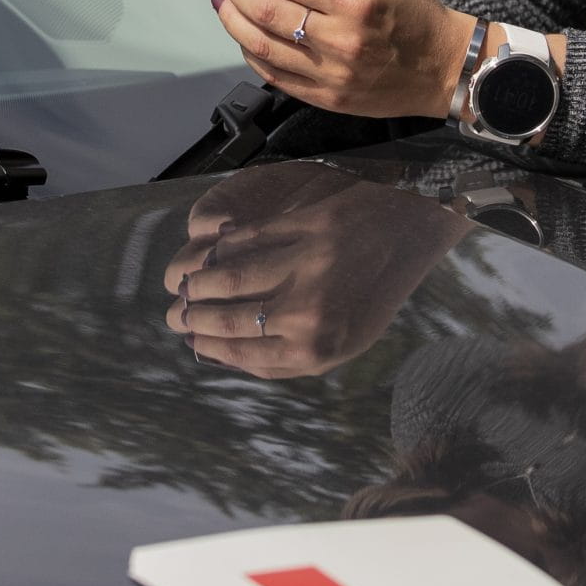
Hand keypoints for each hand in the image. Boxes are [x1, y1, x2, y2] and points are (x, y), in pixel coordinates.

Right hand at [163, 163, 471, 377]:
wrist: (409, 232)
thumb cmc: (374, 292)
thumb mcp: (344, 342)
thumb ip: (291, 358)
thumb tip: (229, 358)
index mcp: (316, 350)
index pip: (242, 354)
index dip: (210, 346)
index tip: (192, 340)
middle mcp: (309, 314)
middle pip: (228, 319)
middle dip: (194, 317)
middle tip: (176, 314)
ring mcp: (306, 268)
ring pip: (228, 278)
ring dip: (199, 283)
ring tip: (186, 286)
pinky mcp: (305, 228)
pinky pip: (245, 241)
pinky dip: (220, 248)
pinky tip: (210, 252)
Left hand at [211, 0, 475, 117]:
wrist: (443, 67)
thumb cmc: (412, 10)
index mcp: (355, 2)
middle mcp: (340, 41)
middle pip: (265, 10)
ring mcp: (330, 74)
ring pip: (260, 44)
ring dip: (232, 16)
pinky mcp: (324, 97)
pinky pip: (271, 73)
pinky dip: (248, 48)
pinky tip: (243, 28)